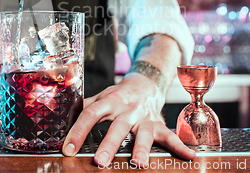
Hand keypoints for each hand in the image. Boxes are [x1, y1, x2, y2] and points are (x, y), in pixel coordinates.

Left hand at [62, 73, 195, 167]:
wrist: (144, 84)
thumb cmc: (117, 95)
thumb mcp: (100, 97)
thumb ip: (83, 106)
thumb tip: (60, 117)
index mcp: (109, 101)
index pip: (90, 114)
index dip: (78, 131)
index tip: (67, 148)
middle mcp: (127, 109)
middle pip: (117, 127)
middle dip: (109, 144)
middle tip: (99, 162)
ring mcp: (145, 118)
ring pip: (144, 134)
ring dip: (142, 149)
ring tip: (138, 164)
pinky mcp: (159, 124)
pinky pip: (171, 136)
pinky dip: (180, 147)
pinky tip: (189, 158)